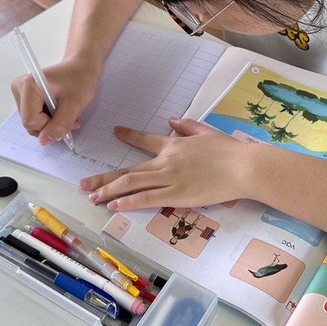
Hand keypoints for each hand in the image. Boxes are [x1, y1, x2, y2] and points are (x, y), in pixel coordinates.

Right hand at [10, 58, 100, 144]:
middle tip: (70, 118)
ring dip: (52, 124)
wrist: (82, 66)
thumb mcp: (74, 103)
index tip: (66, 116)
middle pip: (29, 122)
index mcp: (28, 84)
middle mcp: (20, 88)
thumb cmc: (80, 77)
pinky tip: (61, 112)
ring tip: (68, 114)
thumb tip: (44, 141)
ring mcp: (22, 93)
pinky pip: (35, 118)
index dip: (49, 125)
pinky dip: (50, 120)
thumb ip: (59, 124)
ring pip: (33, 122)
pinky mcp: (27, 98)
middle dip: (51, 125)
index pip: (30, 120)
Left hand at [80, 118, 252, 210]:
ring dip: (109, 190)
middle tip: (83, 183)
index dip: (129, 136)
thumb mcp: (208, 132)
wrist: (243, 166)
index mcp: (174, 144)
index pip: (145, 139)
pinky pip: (146, 198)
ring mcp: (169, 178)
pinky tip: (114, 204)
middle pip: (128, 169)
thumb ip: (187, 126)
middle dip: (104, 177)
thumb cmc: (230, 151)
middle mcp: (166, 160)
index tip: (116, 132)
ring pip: (131, 183)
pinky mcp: (176, 195)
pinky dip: (128, 201)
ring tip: (92, 196)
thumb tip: (172, 120)